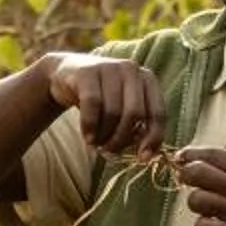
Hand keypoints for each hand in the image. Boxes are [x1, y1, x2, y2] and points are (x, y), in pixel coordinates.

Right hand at [46, 53, 168, 155]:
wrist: (67, 76)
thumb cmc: (101, 99)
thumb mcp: (123, 110)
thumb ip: (137, 128)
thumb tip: (145, 156)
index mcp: (147, 79)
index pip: (158, 113)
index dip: (153, 138)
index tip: (142, 158)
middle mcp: (131, 70)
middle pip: (135, 114)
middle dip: (122, 139)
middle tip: (110, 150)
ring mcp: (109, 67)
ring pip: (113, 112)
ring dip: (104, 135)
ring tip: (96, 142)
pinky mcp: (87, 72)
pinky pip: (92, 105)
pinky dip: (90, 126)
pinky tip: (87, 137)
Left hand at [171, 148, 225, 225]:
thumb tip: (197, 158)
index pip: (212, 155)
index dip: (191, 155)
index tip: (182, 157)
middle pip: (196, 174)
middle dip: (187, 176)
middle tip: (190, 182)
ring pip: (195, 200)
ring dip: (197, 203)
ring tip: (209, 206)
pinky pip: (201, 225)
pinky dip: (204, 224)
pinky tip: (215, 223)